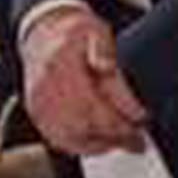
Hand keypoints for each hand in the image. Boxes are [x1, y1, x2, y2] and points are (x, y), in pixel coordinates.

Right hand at [22, 4, 152, 157]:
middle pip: (84, 122)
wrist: (43, 36)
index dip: (121, 112)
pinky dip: (83, 147)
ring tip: (126, 142)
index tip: (141, 117)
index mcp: (60, 64)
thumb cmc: (73, 35)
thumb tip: (105, 66)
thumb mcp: (94, 30)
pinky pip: (59, 140)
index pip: (94, 98)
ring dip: (102, 144)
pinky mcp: (37, 114)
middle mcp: (45, 87)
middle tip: (139, 139)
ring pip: (72, 137)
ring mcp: (38, 103)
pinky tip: (102, 143)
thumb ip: (103, 48)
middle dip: (116, 134)